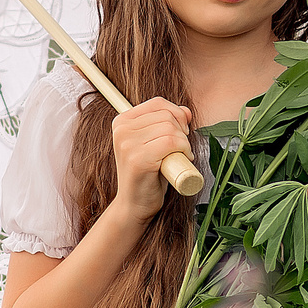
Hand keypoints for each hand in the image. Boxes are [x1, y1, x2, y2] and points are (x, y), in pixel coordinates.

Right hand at [112, 97, 193, 221]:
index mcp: (122, 122)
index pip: (158, 103)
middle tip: (180, 150)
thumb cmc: (148, 174)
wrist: (134, 204)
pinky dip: (184, 151)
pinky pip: (171, 143)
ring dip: (184, 144)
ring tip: (178, 157)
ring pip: (171, 129)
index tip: (180, 133)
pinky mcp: (138, 159)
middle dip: (182, 132)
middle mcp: (121, 130)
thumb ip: (167, 123)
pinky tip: (179, 162)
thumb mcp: (155, 142)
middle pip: (167, 116)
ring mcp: (127, 144)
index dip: (177, 115)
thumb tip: (186, 111)